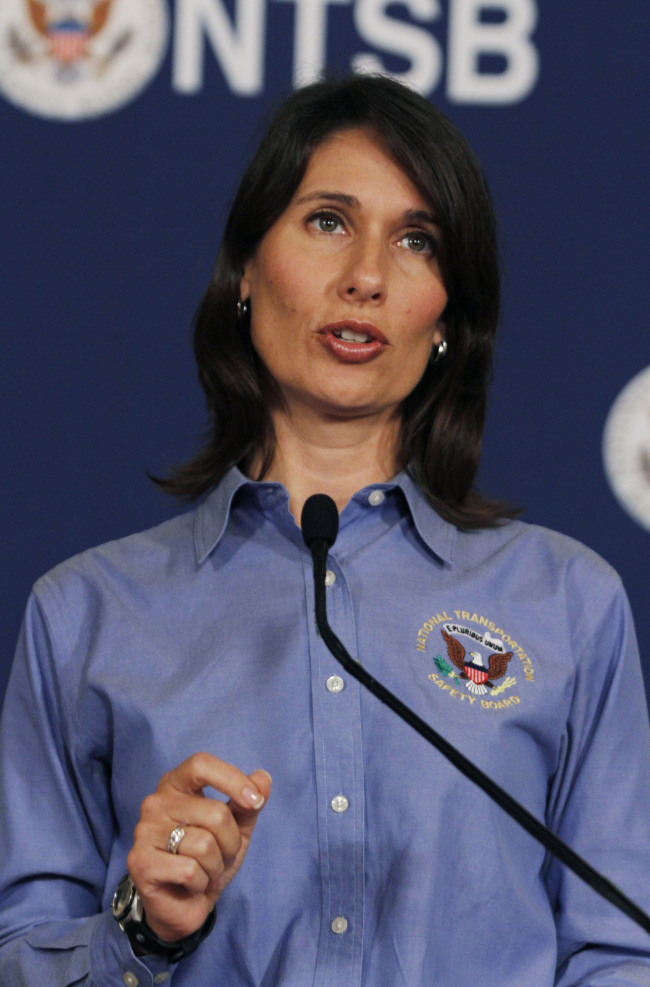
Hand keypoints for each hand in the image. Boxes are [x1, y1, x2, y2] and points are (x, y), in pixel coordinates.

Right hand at [127, 752, 270, 942]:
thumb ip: (247, 803)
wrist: (184, 904)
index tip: (256, 802)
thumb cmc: (209, 858)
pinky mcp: (140, 862)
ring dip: (216, 866)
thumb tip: (263, 777)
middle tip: (223, 856)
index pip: (201, 765)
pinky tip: (191, 885)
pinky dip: (200, 883)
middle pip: (214, 813)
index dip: (232, 780)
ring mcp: (145, 831)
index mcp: (176, 784)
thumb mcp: (235, 828)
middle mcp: (156, 802)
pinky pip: (189, 870)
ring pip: (204, 845)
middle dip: (231, 842)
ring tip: (206, 872)